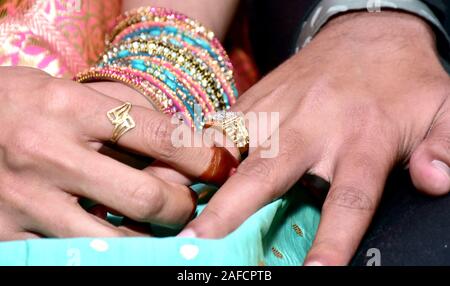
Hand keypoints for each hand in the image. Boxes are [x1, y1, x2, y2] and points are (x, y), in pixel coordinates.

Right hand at [0, 66, 234, 239]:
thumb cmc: (21, 105)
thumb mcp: (69, 94)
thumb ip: (122, 118)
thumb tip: (182, 148)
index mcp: (70, 108)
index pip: (160, 135)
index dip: (202, 156)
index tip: (219, 167)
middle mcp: (47, 153)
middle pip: (146, 197)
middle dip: (181, 206)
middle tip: (186, 203)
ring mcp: (24, 199)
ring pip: (116, 241)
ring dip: (149, 240)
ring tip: (155, 228)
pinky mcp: (6, 235)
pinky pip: (74, 257)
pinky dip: (105, 253)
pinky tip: (112, 239)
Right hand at [179, 11, 449, 264]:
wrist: (365, 35)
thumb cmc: (401, 81)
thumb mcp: (443, 108)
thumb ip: (444, 145)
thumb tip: (433, 182)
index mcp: (361, 140)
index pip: (348, 200)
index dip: (331, 241)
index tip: (312, 274)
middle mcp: (311, 128)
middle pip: (267, 176)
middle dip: (232, 212)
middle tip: (200, 240)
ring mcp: (277, 111)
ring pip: (230, 148)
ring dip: (197, 177)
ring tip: (163, 200)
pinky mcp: (256, 100)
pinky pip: (219, 127)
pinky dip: (193, 150)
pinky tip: (170, 168)